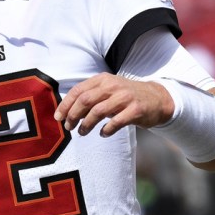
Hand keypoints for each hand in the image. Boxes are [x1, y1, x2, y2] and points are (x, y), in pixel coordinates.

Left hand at [53, 73, 173, 136]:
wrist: (156, 98)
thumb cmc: (125, 97)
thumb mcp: (107, 91)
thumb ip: (90, 97)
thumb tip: (67, 112)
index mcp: (102, 80)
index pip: (78, 91)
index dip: (65, 105)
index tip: (58, 118)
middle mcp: (112, 86)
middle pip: (85, 101)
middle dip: (73, 115)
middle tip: (69, 127)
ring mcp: (125, 97)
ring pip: (98, 112)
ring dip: (87, 124)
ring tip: (82, 132)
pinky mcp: (136, 109)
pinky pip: (116, 122)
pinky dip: (106, 129)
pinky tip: (102, 134)